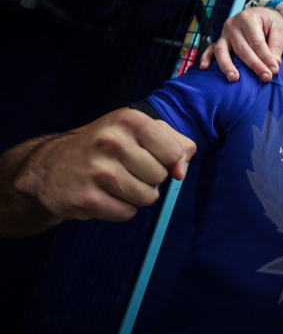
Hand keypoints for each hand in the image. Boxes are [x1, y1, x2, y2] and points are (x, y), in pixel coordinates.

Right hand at [14, 108, 195, 221]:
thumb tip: (182, 171)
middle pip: (160, 176)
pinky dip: (120, 209)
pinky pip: (127, 213)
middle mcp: (111, 141)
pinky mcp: (86, 198)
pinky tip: (103, 195)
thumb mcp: (141, 131)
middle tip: (124, 168)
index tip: (147, 155)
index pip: (174, 152)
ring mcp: (96, 170)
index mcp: (129, 120)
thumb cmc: (106, 147)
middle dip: (149, 178)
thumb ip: (176, 144)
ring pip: (147, 198)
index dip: (166, 160)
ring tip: (114, 182)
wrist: (50, 166)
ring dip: (136, 195)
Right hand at [198, 7, 282, 82]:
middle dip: (254, 65)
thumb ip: (276, 45)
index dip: (265, 57)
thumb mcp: (278, 28)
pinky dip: (206, 58)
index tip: (274, 70)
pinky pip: (211, 49)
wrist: (261, 15)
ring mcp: (224, 32)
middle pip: (241, 48)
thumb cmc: (269, 22)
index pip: (256, 42)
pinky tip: (205, 67)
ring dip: (227, 65)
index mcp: (248, 18)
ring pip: (222, 50)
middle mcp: (233, 24)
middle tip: (265, 77)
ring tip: (234, 78)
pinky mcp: (220, 40)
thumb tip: (275, 62)